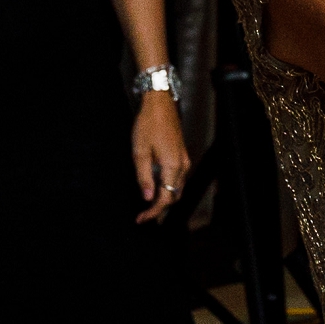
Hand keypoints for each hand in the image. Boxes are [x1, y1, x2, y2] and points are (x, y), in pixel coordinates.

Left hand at [133, 90, 189, 221]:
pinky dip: (167, 188)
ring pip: (177, 188)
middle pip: (174, 196)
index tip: (141, 219)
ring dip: (164, 198)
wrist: (160, 104)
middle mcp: (182, 166)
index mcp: (172, 167)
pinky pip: (177, 179)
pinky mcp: (182, 156)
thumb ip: (144, 177)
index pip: (165, 198)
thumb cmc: (148, 125)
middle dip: (159, 208)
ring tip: (147, 204)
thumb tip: (147, 198)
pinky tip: (155, 187)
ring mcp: (184, 161)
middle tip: (143, 215)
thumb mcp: (140, 152)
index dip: (153, 212)